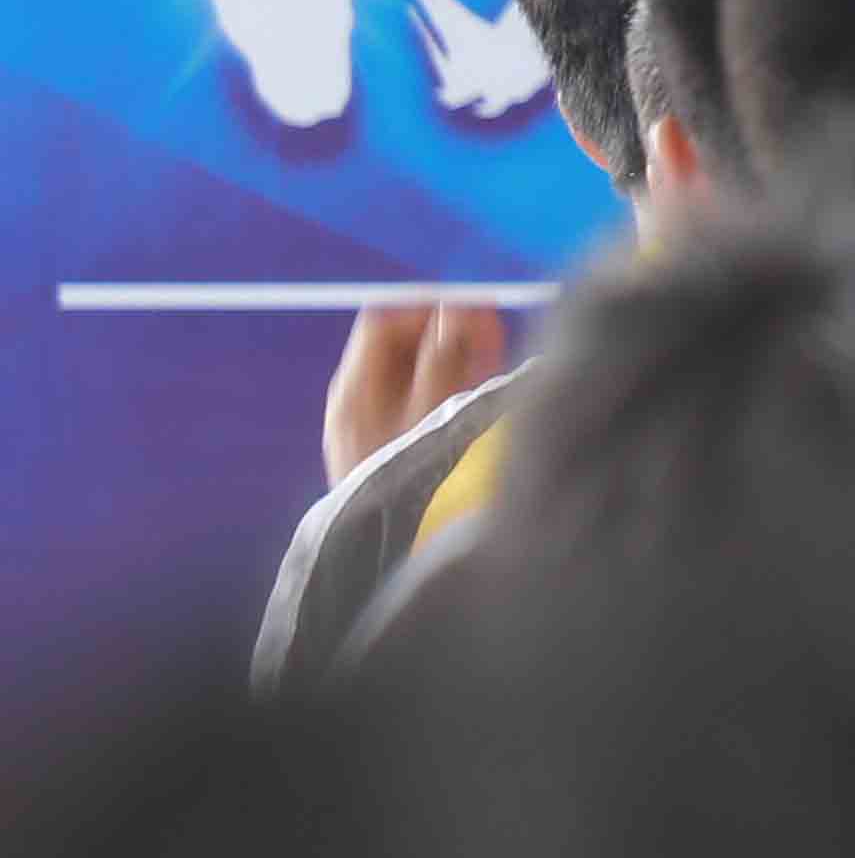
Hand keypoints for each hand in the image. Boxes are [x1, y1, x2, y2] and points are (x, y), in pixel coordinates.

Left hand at [320, 299, 507, 482]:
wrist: (395, 550)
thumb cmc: (414, 480)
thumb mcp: (432, 414)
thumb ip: (444, 358)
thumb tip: (457, 310)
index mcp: (355, 386)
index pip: (384, 320)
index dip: (430, 307)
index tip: (476, 312)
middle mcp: (358, 398)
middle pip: (400, 343)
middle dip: (449, 331)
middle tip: (495, 336)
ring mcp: (372, 422)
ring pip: (414, 368)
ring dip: (455, 358)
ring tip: (494, 365)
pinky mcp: (391, 442)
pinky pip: (420, 397)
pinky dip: (450, 386)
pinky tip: (480, 395)